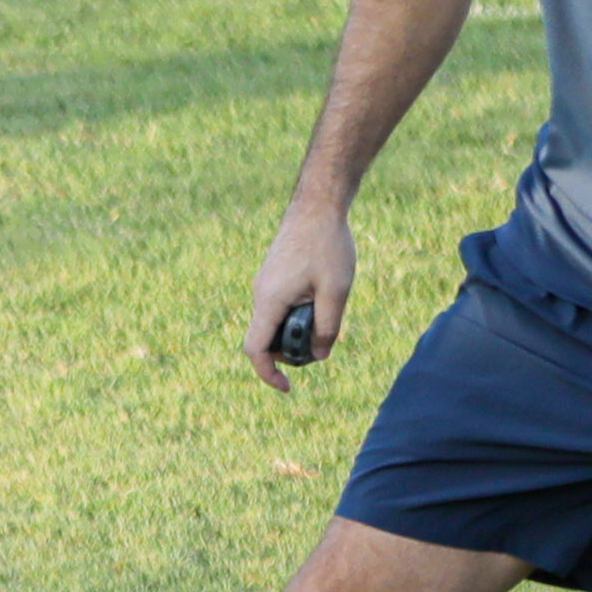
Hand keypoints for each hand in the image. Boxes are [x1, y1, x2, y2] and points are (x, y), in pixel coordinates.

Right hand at [246, 197, 355, 390]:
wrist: (317, 205)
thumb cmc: (327, 245)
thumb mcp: (336, 291)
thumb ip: (328, 328)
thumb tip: (319, 357)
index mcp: (270, 302)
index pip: (255, 350)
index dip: (268, 374)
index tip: (288, 386)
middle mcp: (260, 295)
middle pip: (265, 340)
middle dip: (291, 350)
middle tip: (323, 340)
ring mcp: (265, 285)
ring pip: (274, 323)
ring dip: (297, 330)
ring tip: (327, 309)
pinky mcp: (273, 277)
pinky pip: (279, 307)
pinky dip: (296, 313)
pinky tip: (321, 295)